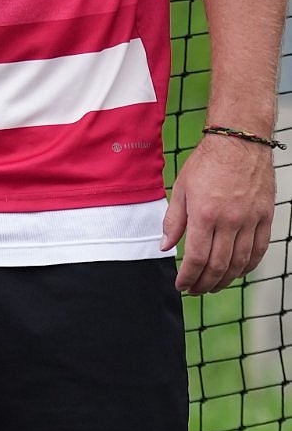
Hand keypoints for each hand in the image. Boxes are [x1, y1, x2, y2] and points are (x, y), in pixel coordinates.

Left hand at [165, 129, 275, 294]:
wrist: (240, 141)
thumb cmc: (208, 162)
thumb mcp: (181, 189)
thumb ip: (173, 221)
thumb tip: (165, 247)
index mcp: (204, 214)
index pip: (195, 258)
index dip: (187, 278)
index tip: (181, 285)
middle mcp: (229, 220)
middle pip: (218, 266)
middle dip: (204, 284)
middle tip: (195, 290)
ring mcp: (251, 220)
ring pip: (240, 262)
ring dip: (226, 280)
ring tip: (214, 285)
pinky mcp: (266, 216)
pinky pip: (260, 249)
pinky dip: (249, 266)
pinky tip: (238, 271)